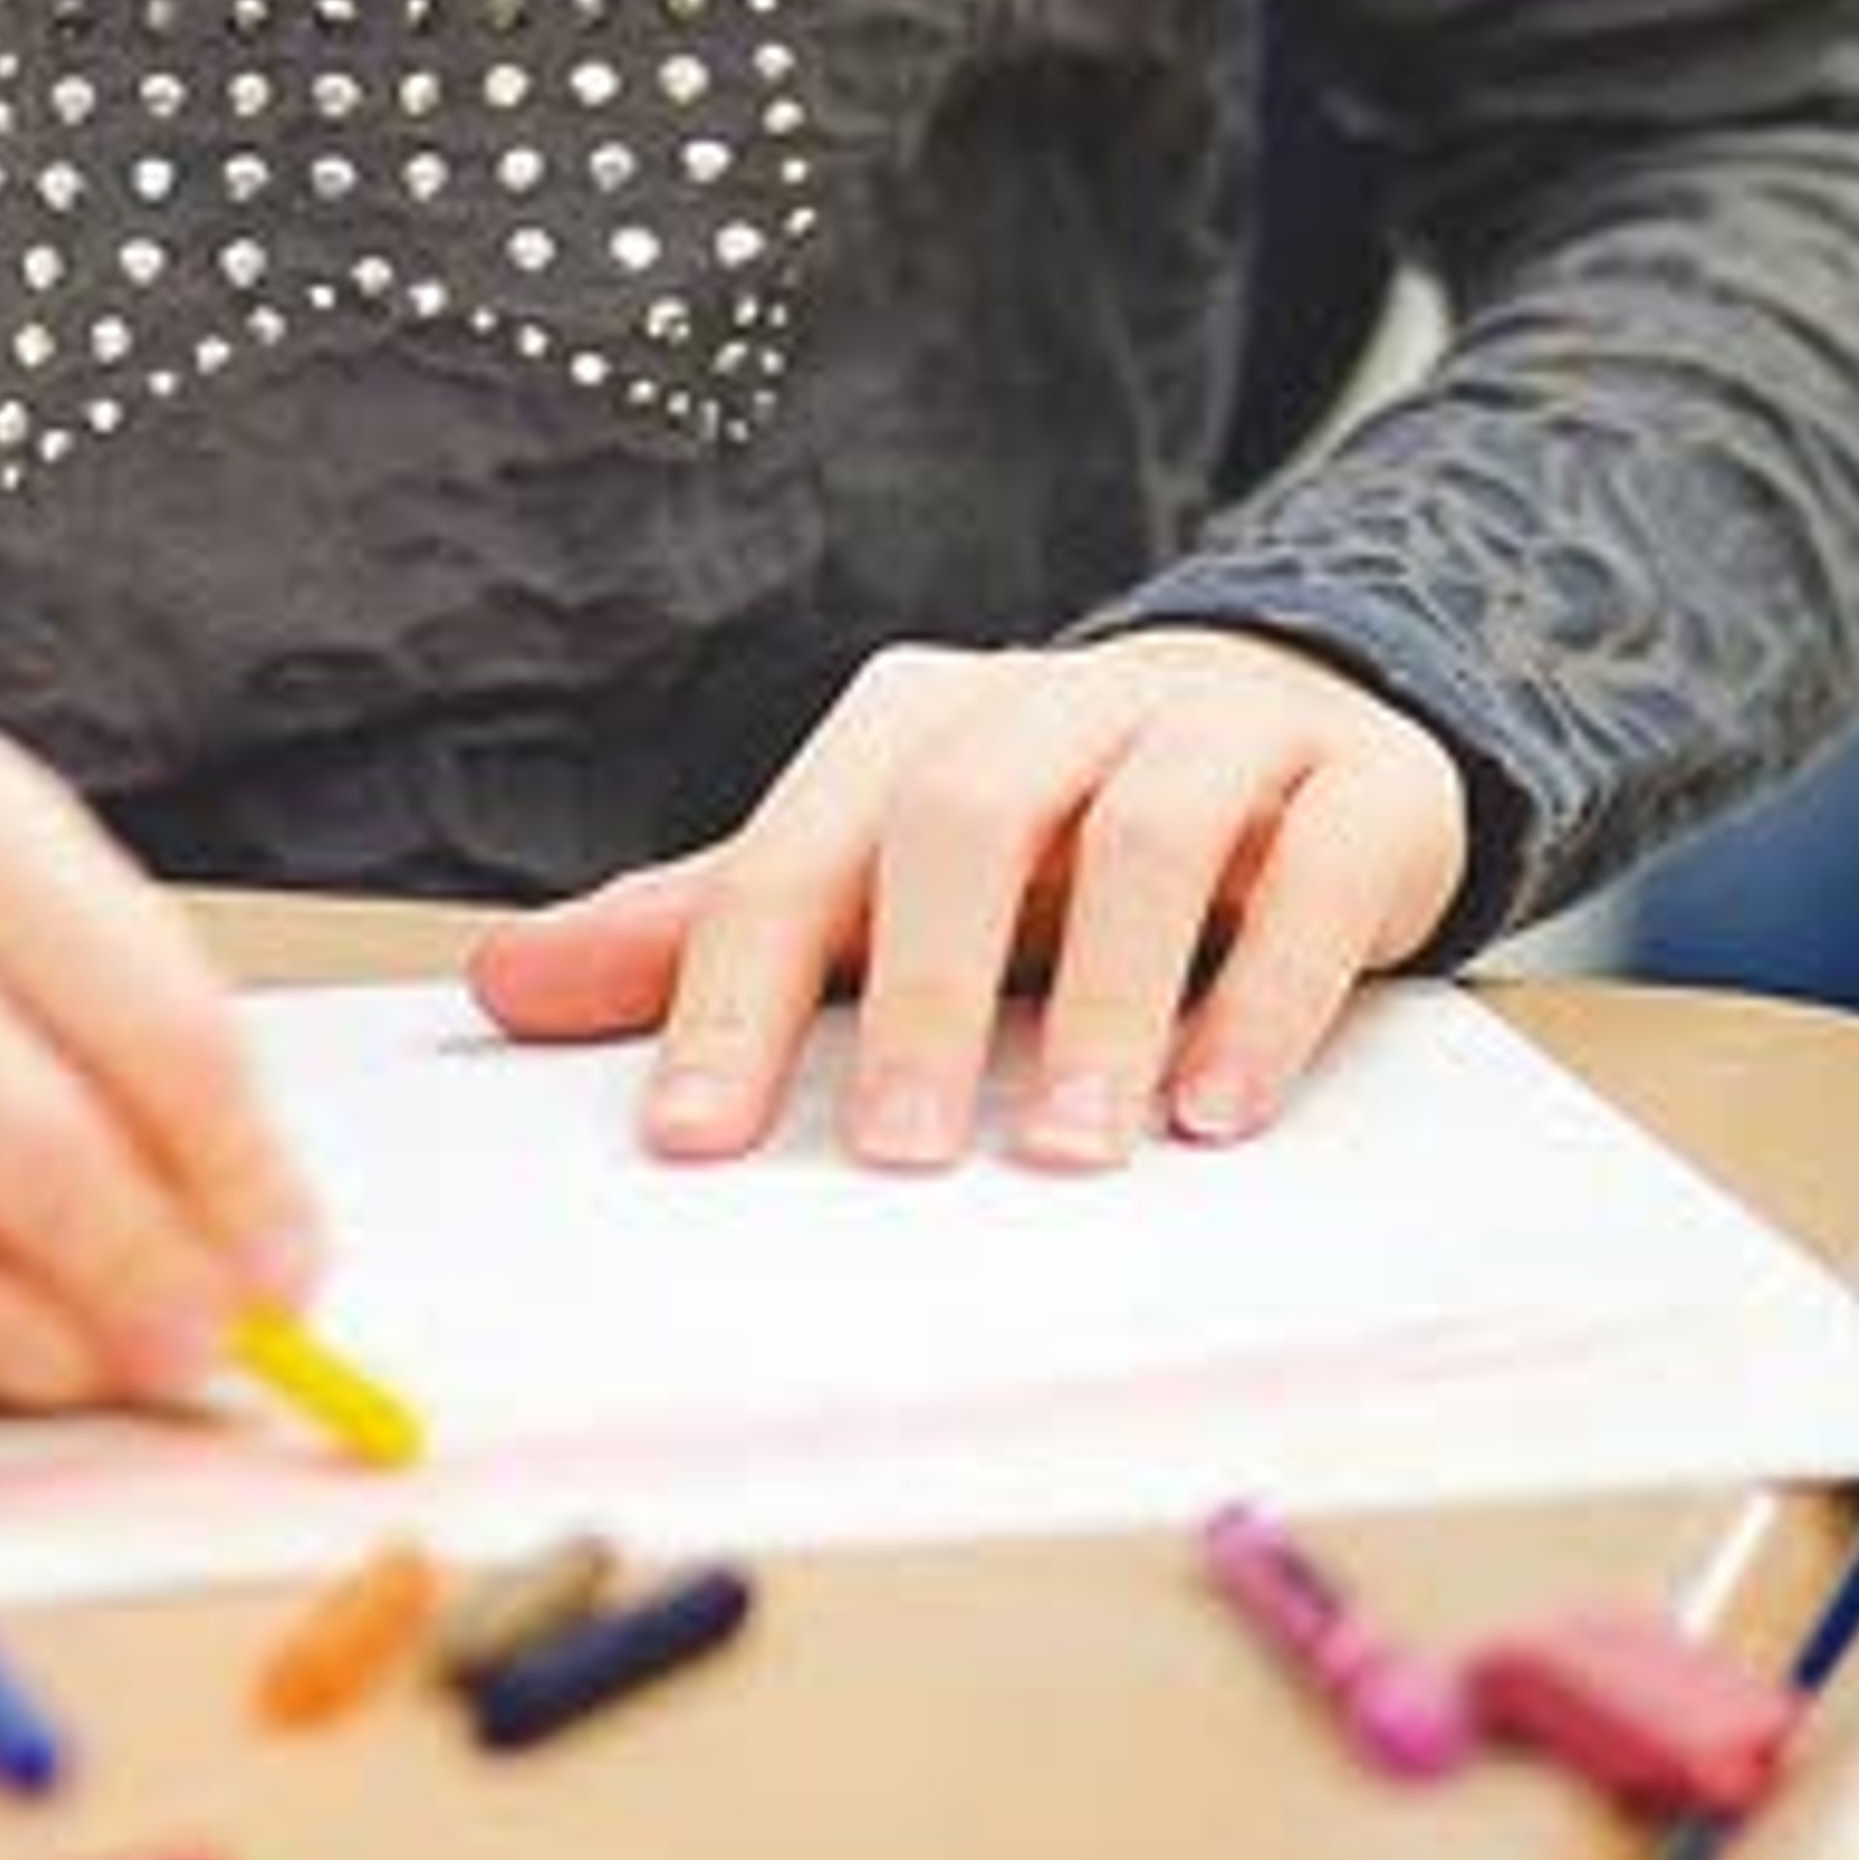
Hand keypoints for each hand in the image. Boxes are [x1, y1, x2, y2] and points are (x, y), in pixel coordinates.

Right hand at [0, 690, 321, 1409]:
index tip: (291, 1266)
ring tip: (105, 1362)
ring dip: (46, 1350)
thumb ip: (133, 1017)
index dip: (244, 1177)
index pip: (154, 1032)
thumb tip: (243, 1231)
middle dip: (150, 1282)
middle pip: (36, 1157)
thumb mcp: (18, 861)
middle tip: (208, 1347)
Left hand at [465, 630, 1468, 1175]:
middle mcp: (1057, 704)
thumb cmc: (1051, 834)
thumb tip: (503, 981)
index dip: (733, 988)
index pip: (800, 850)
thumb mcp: (883, 874)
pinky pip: (1312, 868)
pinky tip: (1218, 1107)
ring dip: (1105, 995)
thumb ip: (713, 932)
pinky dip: (1262, 987)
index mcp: (918, 724)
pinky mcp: (1354, 786)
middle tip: (893, 1155)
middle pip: (963, 812)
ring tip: (1071, 1151)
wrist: (1297, 720)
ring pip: (1145, 830)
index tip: (691, 1140)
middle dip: (920, 987)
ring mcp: (1215, 730)